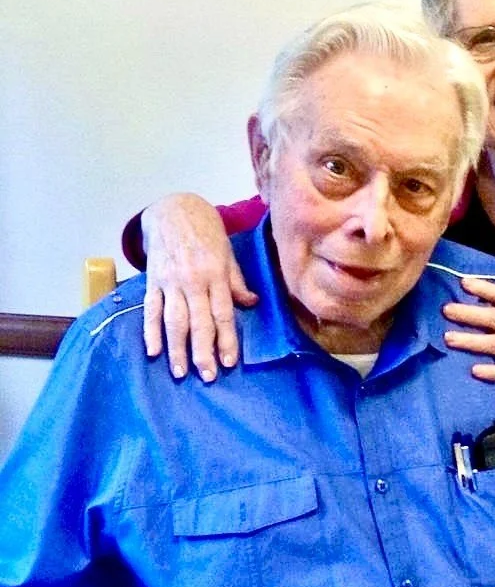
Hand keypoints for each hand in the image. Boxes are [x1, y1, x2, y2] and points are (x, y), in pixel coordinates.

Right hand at [142, 193, 257, 380]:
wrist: (173, 210)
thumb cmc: (206, 233)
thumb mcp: (228, 253)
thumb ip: (236, 282)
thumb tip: (251, 304)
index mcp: (215, 274)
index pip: (222, 314)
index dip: (226, 339)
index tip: (229, 363)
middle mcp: (193, 280)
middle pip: (198, 322)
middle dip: (202, 352)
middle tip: (207, 376)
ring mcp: (170, 282)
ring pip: (173, 320)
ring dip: (176, 348)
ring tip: (180, 372)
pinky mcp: (152, 281)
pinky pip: (150, 310)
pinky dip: (150, 331)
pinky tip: (153, 350)